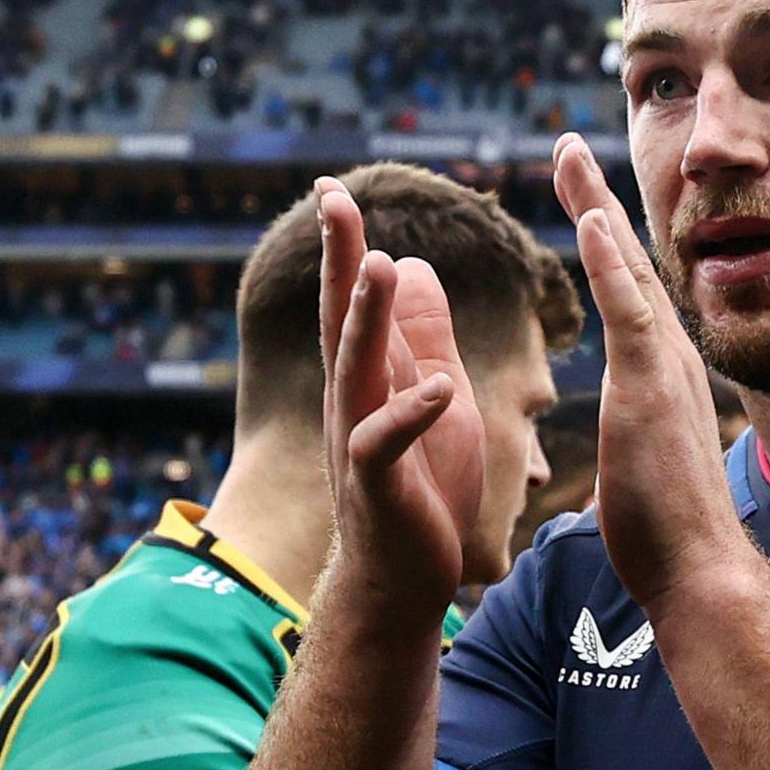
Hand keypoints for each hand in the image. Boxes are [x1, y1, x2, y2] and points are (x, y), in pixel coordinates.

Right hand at [313, 179, 488, 619]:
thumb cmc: (422, 488)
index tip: (334, 189)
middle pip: (340, 318)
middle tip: (332, 199)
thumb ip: (424, 337)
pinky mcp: (378, 485)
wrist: (403, 580)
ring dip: (367, 317)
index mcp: (370, 377)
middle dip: (338, 258)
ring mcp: (359, 440)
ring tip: (379, 265)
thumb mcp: (433, 397)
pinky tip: (437, 388)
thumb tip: (412, 263)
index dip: (345, 246)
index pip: (353, 301)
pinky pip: (387, 443)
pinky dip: (411, 414)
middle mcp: (353, 401)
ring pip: (357, 369)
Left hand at [550, 133, 753, 611]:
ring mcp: (664, 367)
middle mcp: (670, 357)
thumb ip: (641, 437)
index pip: (629, 291)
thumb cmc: (667, 534)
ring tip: (566, 152)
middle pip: (628, 260)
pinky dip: (610, 261)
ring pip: (627, 268)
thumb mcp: (645, 464)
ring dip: (595, 205)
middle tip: (566, 144)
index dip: (604, 241)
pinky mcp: (652, 386)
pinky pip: (628, 309)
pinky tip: (588, 219)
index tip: (581, 195)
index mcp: (662, 374)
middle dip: (596, 198)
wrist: (700, 568)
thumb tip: (636, 443)